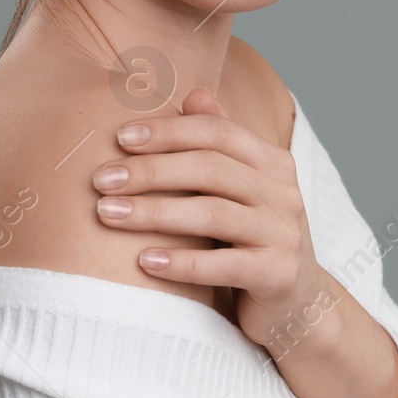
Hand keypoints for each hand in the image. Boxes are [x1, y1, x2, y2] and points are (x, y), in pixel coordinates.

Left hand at [91, 86, 333, 352]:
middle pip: (211, 169)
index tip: (119, 138)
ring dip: (154, 212)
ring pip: (213, 214)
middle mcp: (284, 192)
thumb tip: (195, 94)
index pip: (217, 133)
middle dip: (150, 171)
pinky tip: (144, 261)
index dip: (168, 131)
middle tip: (101, 180)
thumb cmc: (253, 238)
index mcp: (273, 161)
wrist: (295, 302)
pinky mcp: (278, 275)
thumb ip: (221, 143)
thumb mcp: (241, 188)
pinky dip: (182, 262)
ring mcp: (284, 234)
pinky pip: (224, 265)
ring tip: (107, 214)